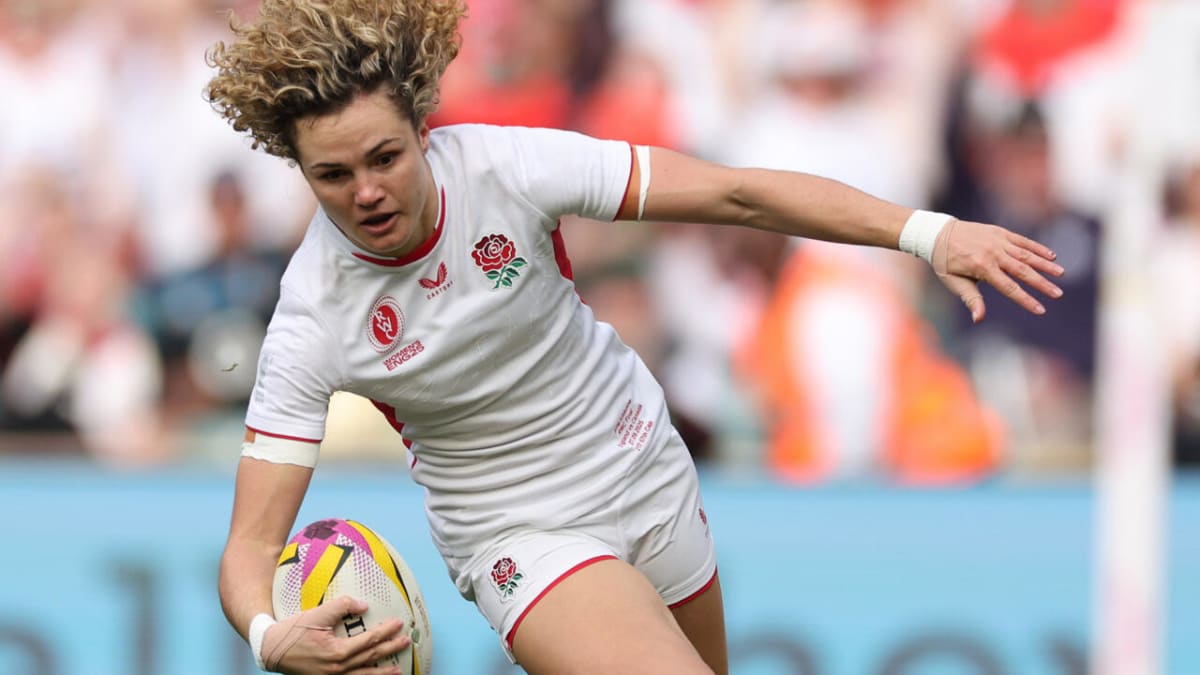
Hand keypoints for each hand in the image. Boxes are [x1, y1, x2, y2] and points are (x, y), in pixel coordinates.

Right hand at [262, 596, 409, 673]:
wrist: (271, 650)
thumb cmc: (293, 630)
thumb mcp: (317, 613)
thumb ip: (342, 606)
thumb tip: (363, 605)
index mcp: (337, 652)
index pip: (368, 640)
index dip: (385, 632)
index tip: (398, 624)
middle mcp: (337, 669)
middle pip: (370, 658)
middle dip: (390, 650)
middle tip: (405, 642)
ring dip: (381, 672)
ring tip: (397, 669)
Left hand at [931, 219, 1064, 322]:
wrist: (938, 234)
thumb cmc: (945, 262)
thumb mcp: (954, 282)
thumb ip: (971, 299)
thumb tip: (978, 319)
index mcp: (982, 268)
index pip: (1009, 288)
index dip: (1026, 300)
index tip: (1040, 309)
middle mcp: (993, 253)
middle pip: (1023, 271)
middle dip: (1042, 284)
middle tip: (1058, 294)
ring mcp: (998, 241)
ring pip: (1026, 255)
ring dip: (1045, 265)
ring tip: (1060, 274)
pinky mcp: (1000, 232)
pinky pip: (1022, 241)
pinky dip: (1037, 248)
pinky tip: (1051, 255)